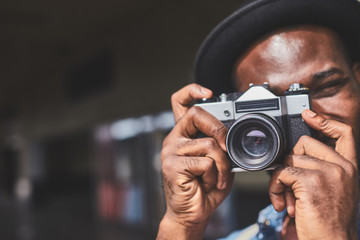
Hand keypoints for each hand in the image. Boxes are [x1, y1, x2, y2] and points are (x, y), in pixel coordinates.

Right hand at [157, 84, 233, 239]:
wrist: (192, 213)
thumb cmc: (204, 188)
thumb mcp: (217, 161)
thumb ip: (220, 145)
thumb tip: (231, 135)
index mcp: (184, 135)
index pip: (180, 103)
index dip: (192, 91)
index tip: (208, 92)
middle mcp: (174, 139)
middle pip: (196, 114)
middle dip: (219, 129)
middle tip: (225, 147)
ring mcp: (170, 151)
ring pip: (208, 144)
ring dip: (222, 164)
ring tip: (216, 177)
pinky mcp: (172, 165)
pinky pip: (205, 162)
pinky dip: (214, 176)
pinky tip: (207, 184)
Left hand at [269, 109, 358, 239]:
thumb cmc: (329, 219)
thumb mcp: (334, 189)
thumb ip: (323, 169)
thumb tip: (296, 156)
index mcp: (349, 167)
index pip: (343, 133)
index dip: (325, 121)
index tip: (308, 115)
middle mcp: (342, 167)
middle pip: (304, 143)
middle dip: (290, 161)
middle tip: (290, 185)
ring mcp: (327, 172)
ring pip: (289, 159)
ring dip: (280, 180)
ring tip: (287, 199)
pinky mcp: (311, 181)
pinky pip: (282, 172)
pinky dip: (275, 187)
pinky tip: (282, 203)